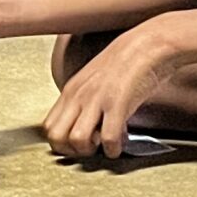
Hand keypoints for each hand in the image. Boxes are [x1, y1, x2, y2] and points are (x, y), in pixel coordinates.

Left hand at [42, 29, 167, 158]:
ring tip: (105, 143)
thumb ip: (83, 100)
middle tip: (91, 147)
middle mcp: (79, 95)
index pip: (48, 127)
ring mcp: (97, 99)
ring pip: (77, 141)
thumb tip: (81, 125)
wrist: (148, 45)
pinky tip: (121, 142)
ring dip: (93, 151)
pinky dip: (114, 148)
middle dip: (72, 151)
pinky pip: (108, 139)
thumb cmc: (126, 63)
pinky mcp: (118, 104)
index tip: (80, 143)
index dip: (62, 143)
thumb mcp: (93, 80)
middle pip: (56, 138)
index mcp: (71, 90)